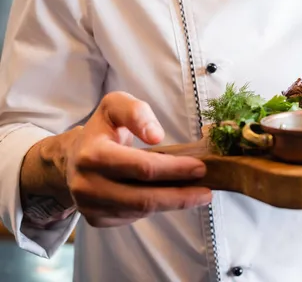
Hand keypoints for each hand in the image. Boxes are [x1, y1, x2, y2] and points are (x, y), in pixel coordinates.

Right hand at [65, 91, 210, 227]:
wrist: (71, 159)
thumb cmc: (102, 130)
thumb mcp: (115, 106)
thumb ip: (136, 112)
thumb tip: (155, 136)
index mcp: (93, 154)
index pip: (141, 167)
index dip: (174, 169)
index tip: (200, 167)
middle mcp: (88, 184)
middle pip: (143, 198)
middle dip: (180, 196)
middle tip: (206, 191)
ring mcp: (90, 206)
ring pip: (140, 211)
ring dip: (172, 204)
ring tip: (195, 194)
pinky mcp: (96, 219)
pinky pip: (133, 218)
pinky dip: (155, 208)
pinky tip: (168, 196)